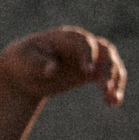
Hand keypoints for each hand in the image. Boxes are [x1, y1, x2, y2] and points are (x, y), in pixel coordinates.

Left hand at [0, 26, 125, 107]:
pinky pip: (109, 76)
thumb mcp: (24, 61)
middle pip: (104, 50)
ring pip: (111, 63)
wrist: (24, 71)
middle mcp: (81, 44)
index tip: (87, 71)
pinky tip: (113, 103)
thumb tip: (52, 70)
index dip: (87, 54)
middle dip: (107, 68)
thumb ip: (37, 63)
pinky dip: (114, 88)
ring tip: (112, 99)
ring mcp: (89, 56)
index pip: (82, 41)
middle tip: (105, 89)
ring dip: (115, 80)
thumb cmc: (23, 61)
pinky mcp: (92, 71)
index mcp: (64, 37)